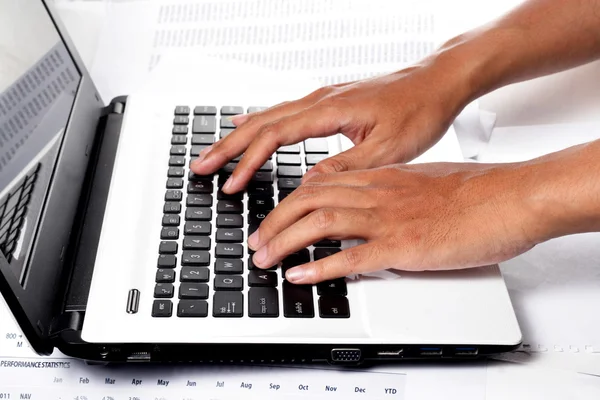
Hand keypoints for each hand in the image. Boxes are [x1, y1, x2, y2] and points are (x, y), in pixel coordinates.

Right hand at [190, 62, 468, 192]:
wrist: (436, 83)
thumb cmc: (419, 112)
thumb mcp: (387, 149)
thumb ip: (346, 166)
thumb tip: (308, 184)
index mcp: (330, 111)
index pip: (275, 137)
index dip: (249, 162)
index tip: (230, 184)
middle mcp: (320, 100)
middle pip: (260, 123)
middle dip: (227, 146)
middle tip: (200, 165)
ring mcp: (322, 98)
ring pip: (268, 116)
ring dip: (238, 136)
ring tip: (214, 152)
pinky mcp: (329, 102)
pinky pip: (283, 111)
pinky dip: (259, 122)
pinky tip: (247, 124)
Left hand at [247, 162, 546, 283]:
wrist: (513, 196)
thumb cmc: (478, 191)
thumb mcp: (425, 184)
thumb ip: (395, 194)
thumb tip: (376, 208)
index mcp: (383, 178)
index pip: (322, 184)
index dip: (290, 201)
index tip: (274, 217)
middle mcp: (379, 194)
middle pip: (310, 200)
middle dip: (274, 221)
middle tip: (256, 241)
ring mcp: (389, 219)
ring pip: (321, 223)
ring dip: (285, 241)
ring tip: (264, 258)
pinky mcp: (405, 246)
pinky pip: (352, 256)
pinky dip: (320, 267)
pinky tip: (300, 275)